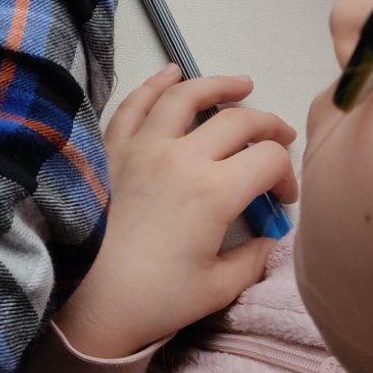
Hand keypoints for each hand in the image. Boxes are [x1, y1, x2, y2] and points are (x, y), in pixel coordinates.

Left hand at [54, 66, 298, 358]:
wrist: (86, 299)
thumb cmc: (153, 298)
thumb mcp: (219, 288)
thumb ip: (253, 259)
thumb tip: (268, 238)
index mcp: (214, 192)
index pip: (269, 160)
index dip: (287, 176)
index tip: (282, 200)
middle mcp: (181, 156)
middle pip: (237, 121)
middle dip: (269, 126)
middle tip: (280, 136)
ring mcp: (141, 146)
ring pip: (185, 96)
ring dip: (219, 85)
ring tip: (241, 85)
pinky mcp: (110, 148)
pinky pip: (135, 103)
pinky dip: (156, 83)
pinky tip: (171, 73)